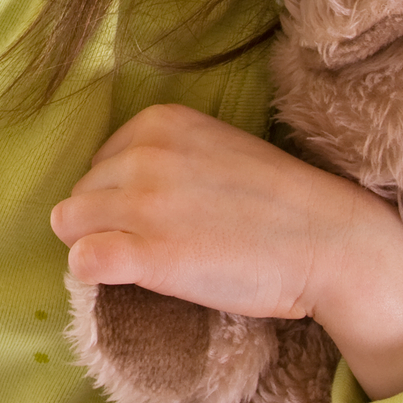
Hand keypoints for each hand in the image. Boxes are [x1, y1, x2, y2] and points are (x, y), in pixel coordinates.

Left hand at [50, 103, 402, 396]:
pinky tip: (124, 280)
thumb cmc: (279, 203)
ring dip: (98, 246)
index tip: (162, 217)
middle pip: (80, 195)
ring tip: (147, 263)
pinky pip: (82, 261)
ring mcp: (142, 203)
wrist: (333, 241)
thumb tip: (117, 186)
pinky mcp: (148, 253)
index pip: (99, 164)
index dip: (121, 198)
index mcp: (156, 122)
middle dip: (106, 222)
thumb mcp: (212, 150)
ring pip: (69, 225)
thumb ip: (163, 155)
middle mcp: (141, 154)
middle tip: (156, 244)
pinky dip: (92, 273)